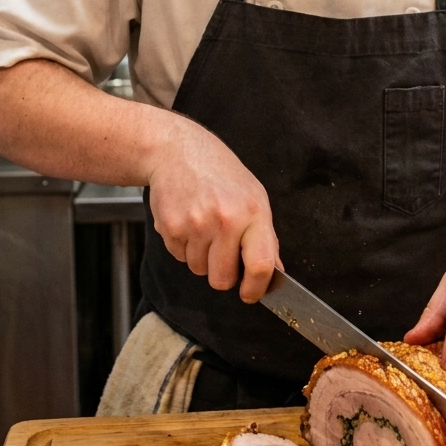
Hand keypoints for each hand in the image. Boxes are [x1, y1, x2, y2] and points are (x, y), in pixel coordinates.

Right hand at [147, 114, 280, 301]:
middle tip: (223, 251)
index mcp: (253, 212)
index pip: (261, 265)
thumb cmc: (221, 174)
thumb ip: (265, 237)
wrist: (178, 151)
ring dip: (202, 258)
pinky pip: (179, 257)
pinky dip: (184, 247)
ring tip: (204, 227)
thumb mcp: (254, 197)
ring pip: (199, 270)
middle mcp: (225, 220)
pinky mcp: (170, 227)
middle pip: (223, 279)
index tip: (250, 294)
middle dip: (223, 274)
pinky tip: (189, 221)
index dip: (256, 288)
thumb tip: (274, 272)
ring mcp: (195, 224)